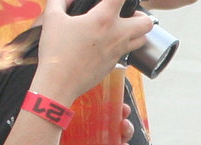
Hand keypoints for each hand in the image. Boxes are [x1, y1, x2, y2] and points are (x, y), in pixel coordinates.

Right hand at [29, 0, 154, 105]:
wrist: (60, 81)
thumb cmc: (56, 50)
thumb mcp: (52, 17)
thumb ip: (60, 1)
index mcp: (103, 19)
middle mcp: (117, 35)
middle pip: (147, 23)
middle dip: (141, 15)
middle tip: (127, 13)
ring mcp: (119, 51)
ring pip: (143, 40)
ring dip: (137, 32)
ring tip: (123, 28)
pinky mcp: (116, 64)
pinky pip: (129, 52)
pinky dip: (125, 45)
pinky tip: (111, 42)